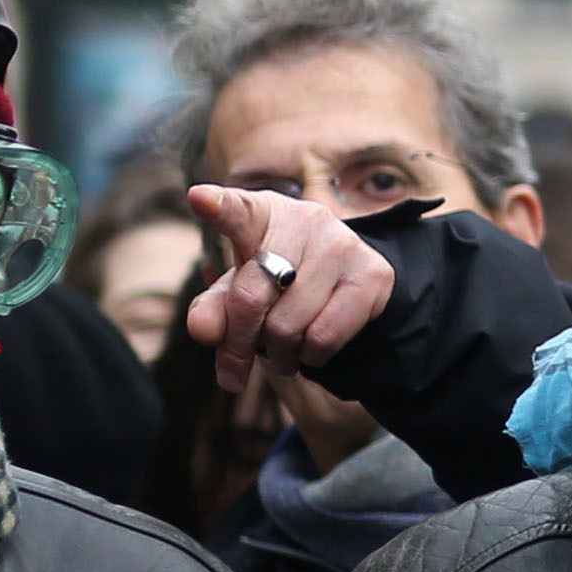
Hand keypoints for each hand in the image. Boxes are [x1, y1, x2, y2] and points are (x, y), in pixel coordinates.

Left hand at [183, 187, 396, 379]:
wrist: (346, 283)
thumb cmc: (278, 284)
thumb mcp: (239, 291)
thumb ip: (213, 309)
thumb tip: (203, 330)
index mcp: (260, 213)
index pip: (236, 211)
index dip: (218, 206)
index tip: (199, 198)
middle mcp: (304, 218)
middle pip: (251, 296)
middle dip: (238, 344)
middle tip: (233, 373)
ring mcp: (342, 243)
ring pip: (287, 325)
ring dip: (278, 354)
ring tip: (281, 352)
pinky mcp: (372, 274)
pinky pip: (324, 337)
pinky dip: (310, 356)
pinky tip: (310, 349)